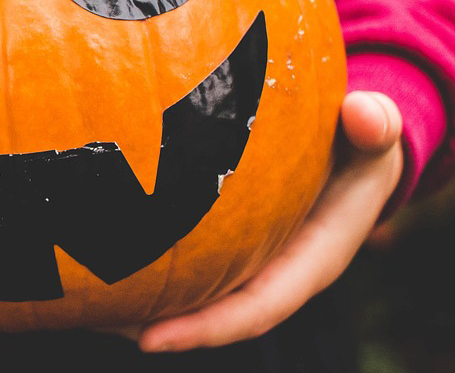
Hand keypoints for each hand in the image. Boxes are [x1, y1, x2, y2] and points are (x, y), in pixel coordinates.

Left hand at [121, 90, 403, 350]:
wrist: (359, 140)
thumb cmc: (364, 138)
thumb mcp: (375, 130)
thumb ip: (373, 125)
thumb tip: (364, 115)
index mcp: (311, 260)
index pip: (255, 310)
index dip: (205, 329)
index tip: (150, 340)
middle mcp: (274, 271)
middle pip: (211, 313)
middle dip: (156, 324)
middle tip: (94, 321)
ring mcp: (250, 258)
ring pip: (192, 290)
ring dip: (140, 300)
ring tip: (79, 300)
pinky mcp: (230, 240)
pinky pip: (186, 257)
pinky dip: (145, 259)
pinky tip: (93, 247)